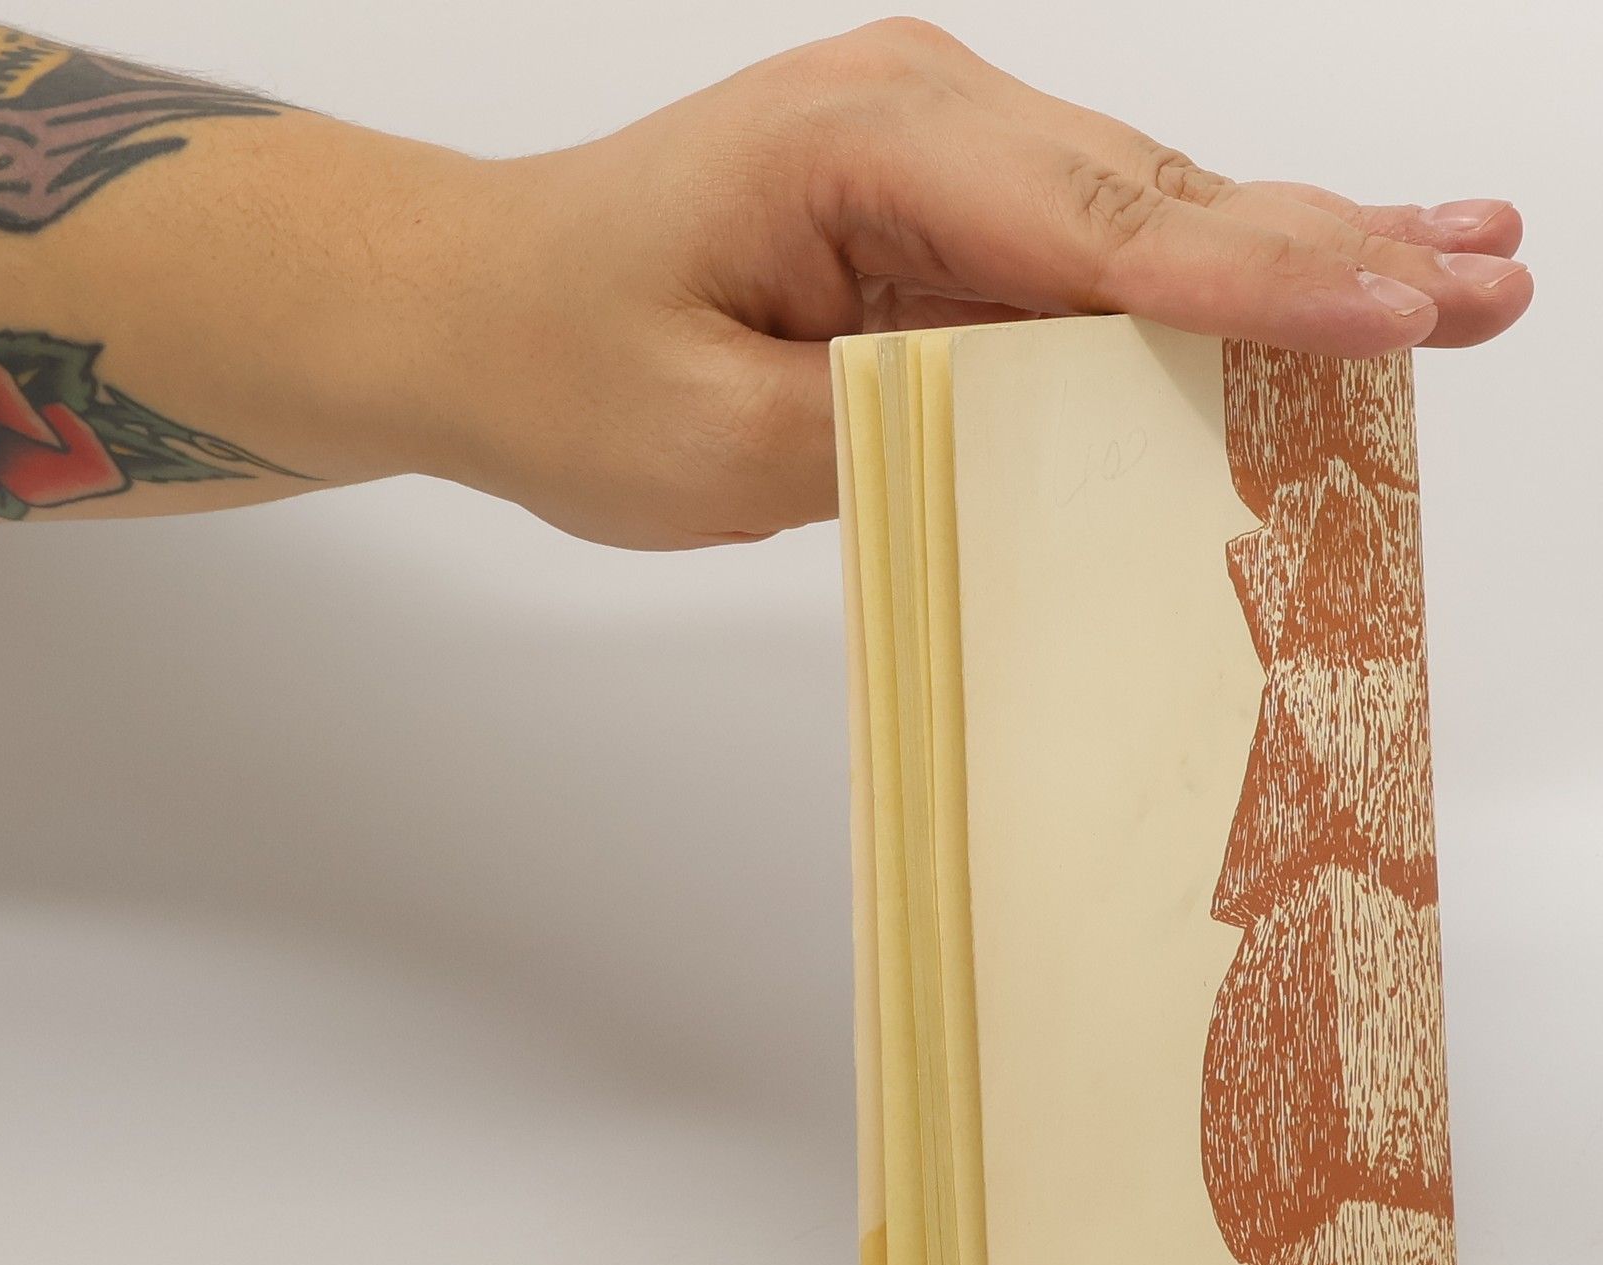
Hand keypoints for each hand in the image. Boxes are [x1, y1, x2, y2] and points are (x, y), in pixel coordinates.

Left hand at [410, 18, 1530, 547]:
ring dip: (1293, 260)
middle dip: (1324, 255)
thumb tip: (1047, 427)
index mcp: (862, 150)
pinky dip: (1200, 285)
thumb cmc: (558, 368)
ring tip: (1459, 279)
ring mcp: (936, 159)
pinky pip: (1088, 254)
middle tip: (1489, 286)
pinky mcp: (933, 213)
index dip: (1255, 279)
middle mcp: (922, 121)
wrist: (470, 309)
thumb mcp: (707, 446)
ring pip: (1143, 219)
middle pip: (1155, 200)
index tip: (1395, 311)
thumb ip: (887, 434)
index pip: (1097, 226)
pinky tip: (1314, 284)